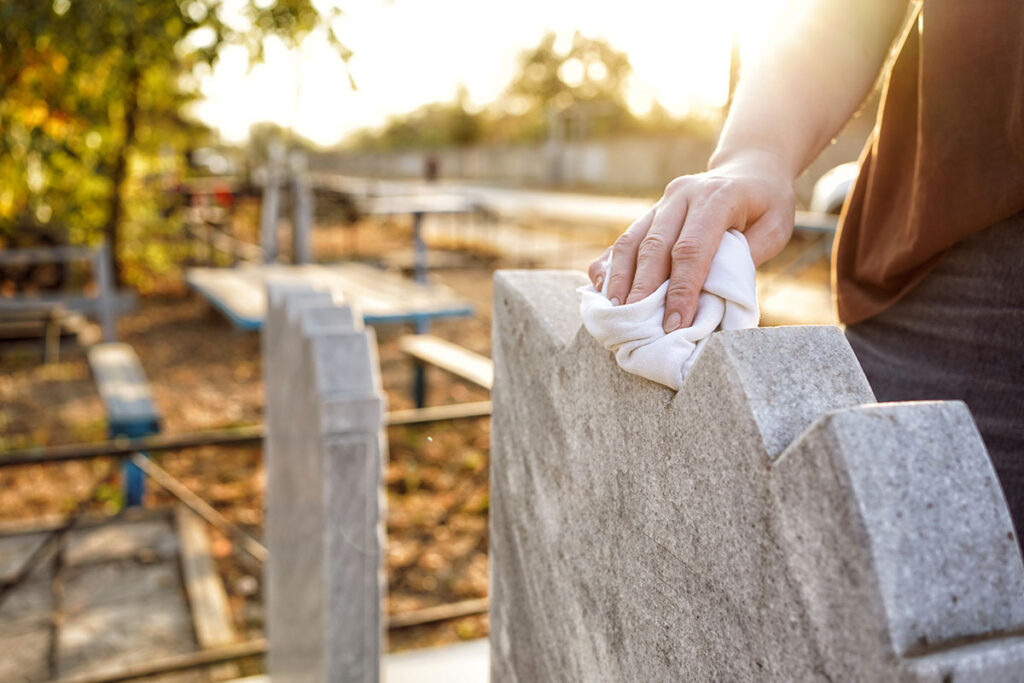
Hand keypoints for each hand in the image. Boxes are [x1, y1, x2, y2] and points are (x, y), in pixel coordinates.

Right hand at [588, 150, 795, 331]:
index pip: (691, 249)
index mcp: (717, 197)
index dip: (680, 289)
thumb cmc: (766, 205)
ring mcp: (662, 201)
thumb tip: (709, 300)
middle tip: (636, 323)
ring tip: (614, 310)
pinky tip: (602, 288)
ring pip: (632, 240)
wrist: (751, 168)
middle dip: (644, 289)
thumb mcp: (773, 230)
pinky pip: (626, 238)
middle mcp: (683, 195)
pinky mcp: (651, 211)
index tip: (675, 323)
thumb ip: (743, 260)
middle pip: (654, 246)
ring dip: (620, 278)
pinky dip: (611, 264)